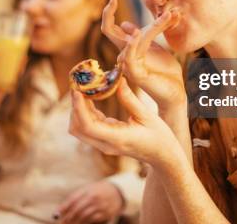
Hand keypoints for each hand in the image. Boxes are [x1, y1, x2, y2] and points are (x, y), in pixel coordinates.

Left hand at [56, 180, 123, 223]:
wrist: (117, 191)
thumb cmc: (97, 191)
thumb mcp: (87, 190)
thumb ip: (75, 198)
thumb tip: (60, 211)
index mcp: (87, 190)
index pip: (72, 199)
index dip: (63, 208)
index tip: (55, 215)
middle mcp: (94, 197)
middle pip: (77, 209)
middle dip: (68, 218)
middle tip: (62, 223)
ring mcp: (100, 205)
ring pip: (84, 216)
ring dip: (75, 222)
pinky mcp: (106, 213)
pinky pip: (93, 220)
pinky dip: (85, 223)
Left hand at [69, 78, 183, 166]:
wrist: (162, 156)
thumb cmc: (159, 136)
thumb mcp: (147, 116)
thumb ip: (130, 99)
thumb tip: (118, 80)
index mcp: (117, 138)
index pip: (88, 126)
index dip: (79, 108)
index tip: (77, 91)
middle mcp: (107, 144)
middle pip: (77, 128)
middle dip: (74, 107)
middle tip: (79, 86)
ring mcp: (104, 144)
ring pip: (79, 129)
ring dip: (78, 110)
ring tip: (85, 90)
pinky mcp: (105, 140)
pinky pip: (88, 126)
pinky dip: (85, 112)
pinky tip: (92, 97)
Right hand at [101, 0, 185, 111]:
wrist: (175, 91)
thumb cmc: (165, 70)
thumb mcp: (155, 46)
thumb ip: (145, 33)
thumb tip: (125, 24)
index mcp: (128, 47)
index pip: (110, 28)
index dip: (109, 13)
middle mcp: (125, 54)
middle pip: (108, 31)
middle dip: (108, 14)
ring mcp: (129, 64)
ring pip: (130, 39)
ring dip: (152, 26)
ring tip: (168, 15)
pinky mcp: (136, 74)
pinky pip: (130, 57)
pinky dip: (133, 44)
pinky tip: (139, 34)